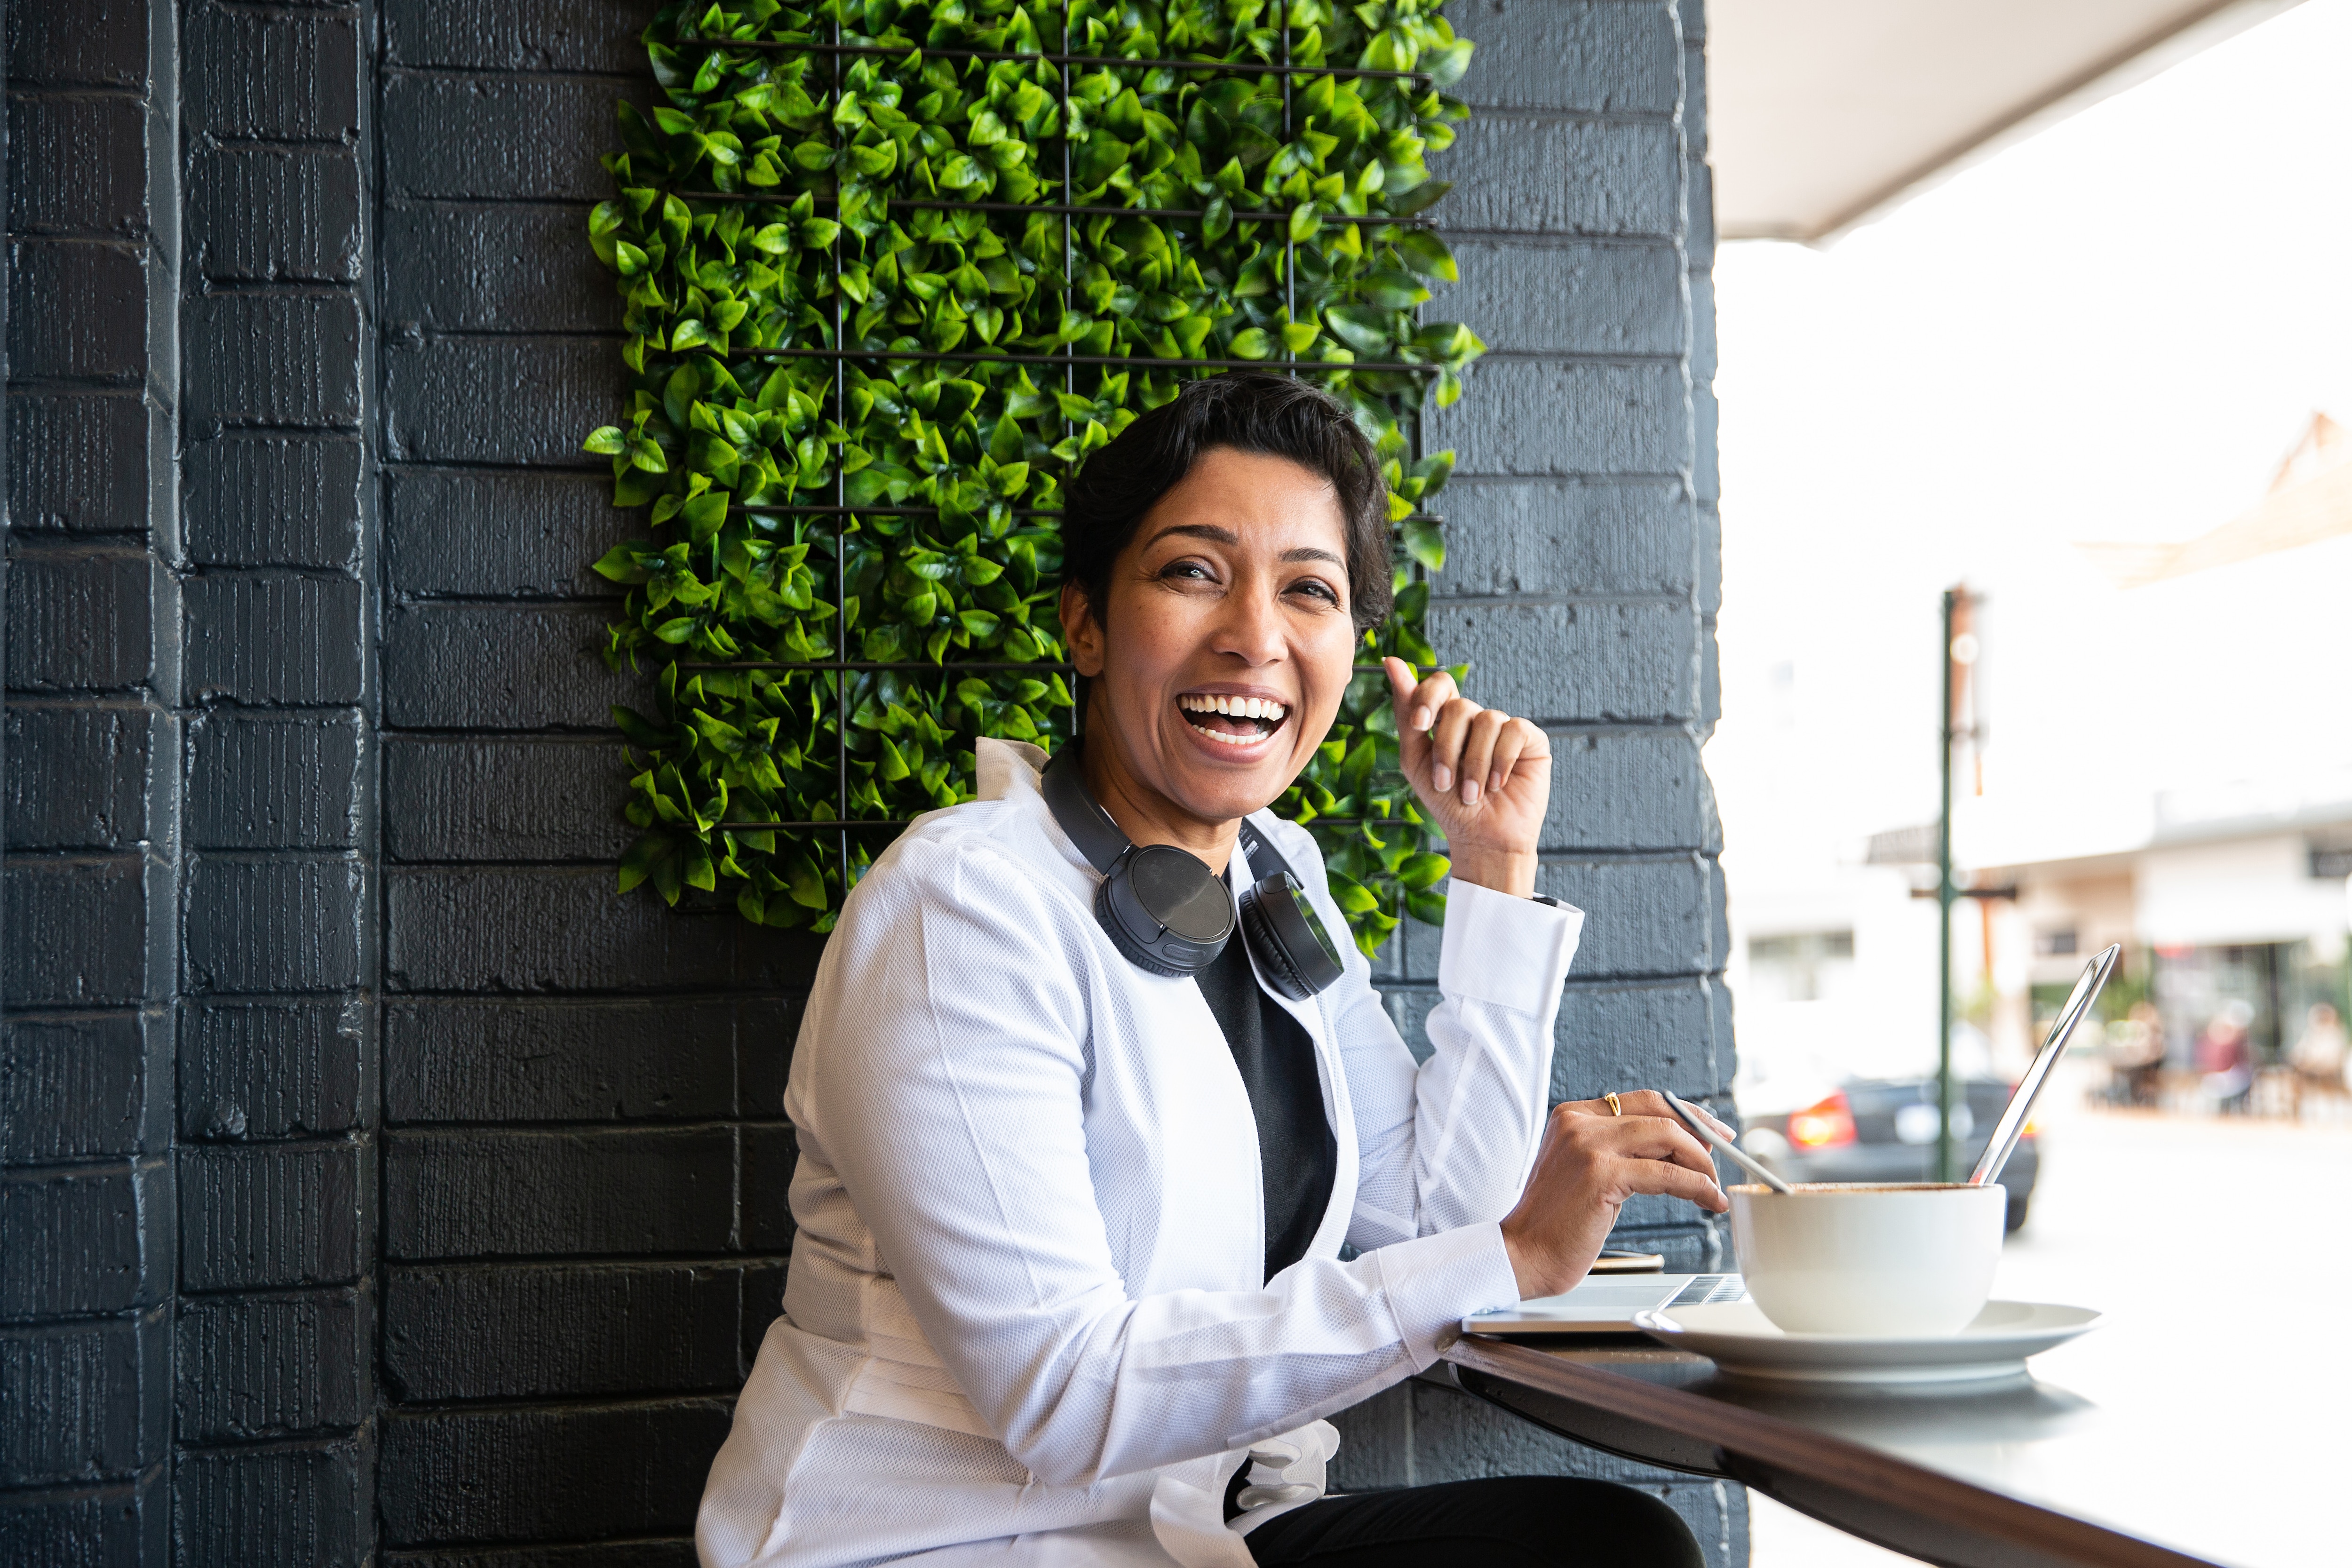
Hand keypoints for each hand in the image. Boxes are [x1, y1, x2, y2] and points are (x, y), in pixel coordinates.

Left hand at [1384, 656, 1549, 896]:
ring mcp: (1505, 728)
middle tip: (1445, 783)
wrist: (1480, 837)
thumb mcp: (1416, 759)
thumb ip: (1405, 714)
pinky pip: (1514, 730)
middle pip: (1459, 706)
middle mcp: (1478, 719)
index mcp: (1449, 720)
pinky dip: (1500, 760)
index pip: (1440, 685)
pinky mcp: (1532, 740)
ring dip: (1473, 764)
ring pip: (1487, 720)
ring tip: (1472, 794)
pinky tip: (1497, 784)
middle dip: (1447, 748)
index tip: (1419, 724)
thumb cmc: (1447, 801)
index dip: (1428, 697)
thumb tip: (1391, 661)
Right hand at [1498, 1091, 1732, 1299]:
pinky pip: (1666, 1173)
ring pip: (1666, 1136)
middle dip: (1700, 1129)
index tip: (1709, 1129)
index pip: (1641, 1100)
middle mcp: (1578, 1123)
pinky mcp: (1600, 1174)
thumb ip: (1619, 1153)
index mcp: (1572, 1116)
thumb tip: (1672, 1149)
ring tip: (1713, 1186)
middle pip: (1658, 1112)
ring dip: (1701, 1162)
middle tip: (1723, 1150)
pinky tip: (1708, 1200)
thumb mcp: (1587, 1173)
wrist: (1523, 1255)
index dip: (1683, 1112)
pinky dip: (1697, 1186)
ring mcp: (1588, 1145)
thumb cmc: (1556, 1224)